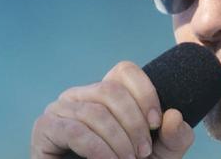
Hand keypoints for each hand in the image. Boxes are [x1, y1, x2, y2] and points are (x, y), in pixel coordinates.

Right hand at [31, 61, 194, 158]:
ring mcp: (60, 108)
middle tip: (143, 152)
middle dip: (134, 123)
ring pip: (95, 112)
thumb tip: (173, 115)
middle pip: (112, 90)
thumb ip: (175, 135)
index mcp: (106, 92)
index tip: (156, 123)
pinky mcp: (45, 128)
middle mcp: (81, 94)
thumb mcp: (163, 153)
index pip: (125, 71)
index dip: (145, 94)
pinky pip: (74, 130)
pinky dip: (98, 149)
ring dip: (118, 141)